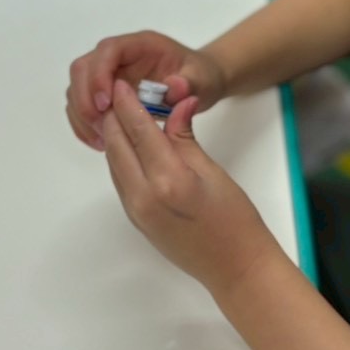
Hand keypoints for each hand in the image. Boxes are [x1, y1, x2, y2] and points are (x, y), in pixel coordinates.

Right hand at [66, 30, 226, 151]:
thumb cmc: (201, 76)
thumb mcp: (203, 79)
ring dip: (83, 116)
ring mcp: (108, 73)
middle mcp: (119, 56)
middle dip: (85, 99)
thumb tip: (173, 87)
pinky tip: (101, 144)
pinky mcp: (104, 92)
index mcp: (140, 45)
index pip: (108, 50)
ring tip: (102, 141)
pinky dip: (85, 125)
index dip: (100, 74)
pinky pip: (82, 106)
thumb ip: (190, 82)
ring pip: (77, 89)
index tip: (106, 105)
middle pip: (83, 68)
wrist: (199, 82)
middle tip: (101, 127)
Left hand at [103, 81, 281, 296]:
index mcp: (168, 179)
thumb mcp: (212, 170)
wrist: (235, 266)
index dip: (128, 104)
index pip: (139, 131)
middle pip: (118, 146)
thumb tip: (176, 104)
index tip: (122, 83)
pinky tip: (130, 144)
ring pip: (115, 163)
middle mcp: (143, 196)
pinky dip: (122, 157)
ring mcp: (135, 211)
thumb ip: (185, 137)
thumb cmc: (234, 217)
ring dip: (115, 136)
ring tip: (121, 112)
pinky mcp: (135, 219)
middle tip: (117, 92)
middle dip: (115, 117)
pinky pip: (121, 179)